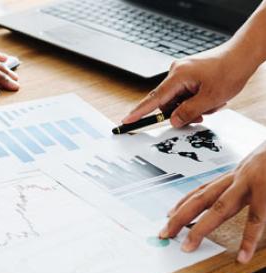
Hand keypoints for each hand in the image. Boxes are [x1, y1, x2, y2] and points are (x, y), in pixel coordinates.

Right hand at [122, 45, 258, 126]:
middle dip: (183, 112)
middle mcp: (176, 72)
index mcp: (177, 76)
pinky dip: (197, 99)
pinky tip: (212, 97)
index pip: (153, 99)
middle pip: (168, 102)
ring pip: (179, 99)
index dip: (139, 112)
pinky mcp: (190, 73)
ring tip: (213, 104)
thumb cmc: (230, 70)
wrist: (244, 54)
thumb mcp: (210, 99)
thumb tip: (173, 121)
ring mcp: (183, 72)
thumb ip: (188, 112)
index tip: (126, 121)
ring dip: (193, 106)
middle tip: (201, 116)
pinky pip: (187, 92)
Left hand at [160, 142, 265, 262]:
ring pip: (220, 208)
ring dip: (201, 228)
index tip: (168, 214)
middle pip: (202, 198)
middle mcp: (240, 177)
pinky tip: (242, 256)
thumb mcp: (263, 165)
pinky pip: (256, 220)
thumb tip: (243, 195)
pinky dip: (249, 240)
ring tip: (188, 247)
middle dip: (180, 216)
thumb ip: (250, 179)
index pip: (204, 188)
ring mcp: (253, 184)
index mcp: (238, 173)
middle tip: (164, 233)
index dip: (184, 202)